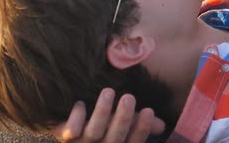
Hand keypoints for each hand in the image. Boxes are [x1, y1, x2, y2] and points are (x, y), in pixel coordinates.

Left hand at [51, 88, 165, 142]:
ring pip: (94, 132)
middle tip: (129, 97)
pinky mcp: (66, 139)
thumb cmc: (101, 131)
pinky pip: (70, 132)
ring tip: (109, 92)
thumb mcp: (122, 129)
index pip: (134, 142)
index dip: (142, 129)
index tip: (149, 110)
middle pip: (115, 137)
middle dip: (123, 118)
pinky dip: (75, 118)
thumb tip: (161, 125)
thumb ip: (138, 124)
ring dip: (102, 112)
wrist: (68, 136)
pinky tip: (80, 104)